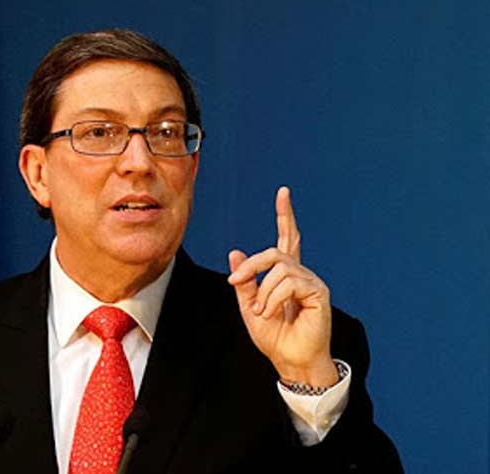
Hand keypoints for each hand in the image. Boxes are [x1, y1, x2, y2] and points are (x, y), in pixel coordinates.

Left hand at [227, 187, 337, 385]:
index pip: (287, 239)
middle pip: (276, 251)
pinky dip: (273, 299)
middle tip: (235, 281)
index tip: (283, 193)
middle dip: (251, 265)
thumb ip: (244, 282)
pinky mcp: (318, 292)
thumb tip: (235, 252)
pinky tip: (271, 314)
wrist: (290, 361)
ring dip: (263, 293)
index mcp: (284, 275)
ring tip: (262, 313)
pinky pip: (290, 283)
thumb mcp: (250, 307)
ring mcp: (311, 281)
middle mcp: (300, 274)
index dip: (285, 216)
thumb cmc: (274, 338)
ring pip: (279, 268)